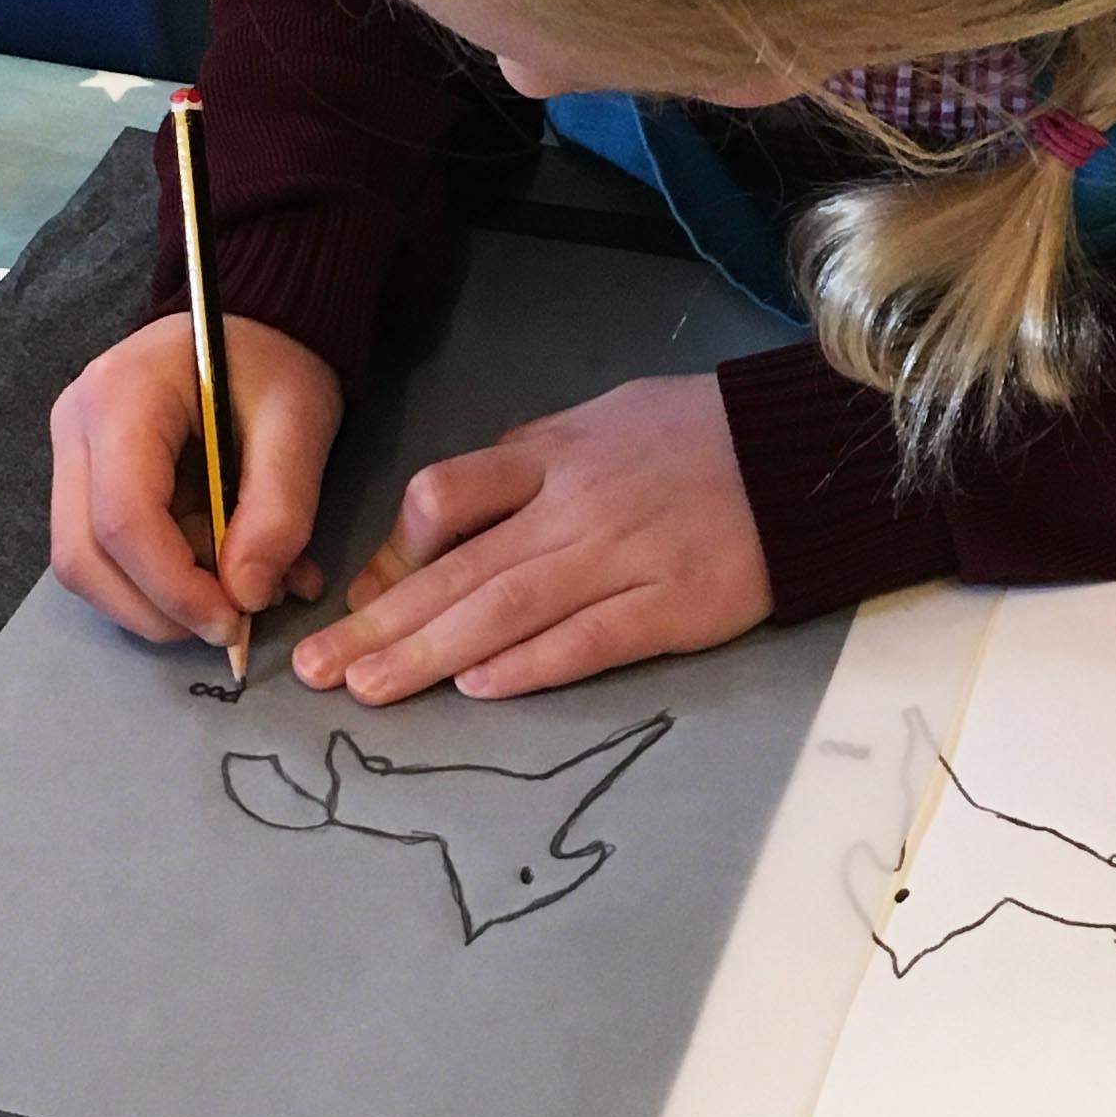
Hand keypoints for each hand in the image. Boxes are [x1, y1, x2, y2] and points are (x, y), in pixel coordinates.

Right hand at [49, 313, 341, 649]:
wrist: (255, 327)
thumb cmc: (276, 363)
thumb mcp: (299, 425)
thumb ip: (279, 511)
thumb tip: (248, 596)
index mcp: (122, 397)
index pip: (124, 518)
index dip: (174, 587)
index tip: (234, 623)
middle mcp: (75, 426)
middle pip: (84, 554)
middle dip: (156, 610)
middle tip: (230, 627)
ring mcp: (71, 454)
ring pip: (84, 563)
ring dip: (157, 602)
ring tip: (237, 592)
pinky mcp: (84, 478)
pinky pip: (103, 553)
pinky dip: (159, 582)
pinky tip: (219, 571)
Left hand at [291, 373, 773, 703]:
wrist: (800, 454)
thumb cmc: (688, 440)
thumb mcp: (590, 426)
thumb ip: (514, 474)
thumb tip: (431, 535)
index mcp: (548, 457)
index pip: (444, 497)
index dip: (393, 554)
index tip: (356, 599)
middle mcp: (575, 507)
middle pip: (458, 570)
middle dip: (379, 624)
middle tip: (315, 672)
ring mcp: (627, 557)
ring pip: (509, 609)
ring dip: (430, 654)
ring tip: (369, 690)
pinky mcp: (677, 605)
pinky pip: (592, 639)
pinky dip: (534, 665)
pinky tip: (480, 689)